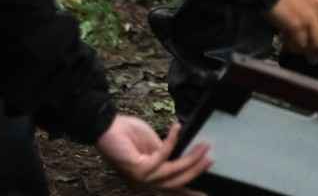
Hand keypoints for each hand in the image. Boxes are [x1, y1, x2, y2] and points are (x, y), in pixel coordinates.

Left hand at [95, 116, 210, 189]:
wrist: (106, 128)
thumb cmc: (128, 137)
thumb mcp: (152, 149)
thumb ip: (166, 156)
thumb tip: (185, 155)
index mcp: (148, 181)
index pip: (172, 190)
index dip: (190, 192)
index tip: (206, 193)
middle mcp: (145, 184)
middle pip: (177, 183)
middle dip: (196, 171)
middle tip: (211, 159)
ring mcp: (141, 178)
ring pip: (173, 172)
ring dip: (191, 157)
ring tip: (204, 144)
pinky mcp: (139, 168)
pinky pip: (163, 155)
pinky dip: (173, 140)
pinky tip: (178, 127)